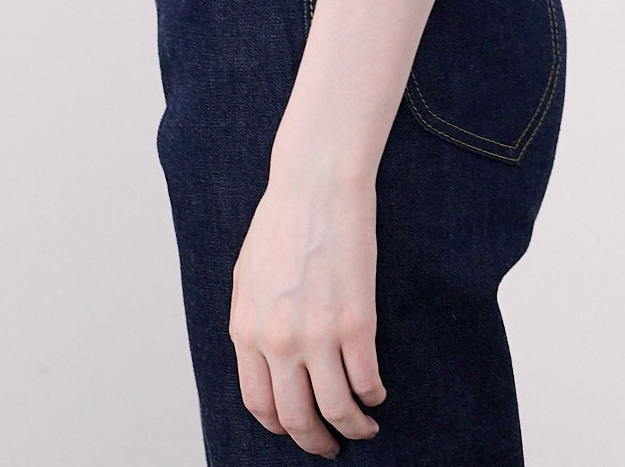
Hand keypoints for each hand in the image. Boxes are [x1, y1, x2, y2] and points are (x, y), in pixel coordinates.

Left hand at [228, 164, 386, 455]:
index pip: (259, 404)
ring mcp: (318, 334)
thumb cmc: (282, 220)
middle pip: (297, 418)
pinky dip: (373, 395)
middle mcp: (279, 341)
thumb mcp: (247, 276)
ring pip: (336, 409)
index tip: (297, 429)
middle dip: (316, 441)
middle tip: (331, 444)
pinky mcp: (357, 322)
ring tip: (364, 426)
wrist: (315, 183)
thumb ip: (252, 323)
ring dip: (353, 427)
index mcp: (247, 330)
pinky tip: (377, 392)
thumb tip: (263, 362)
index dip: (280, 426)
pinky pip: (366, 381)